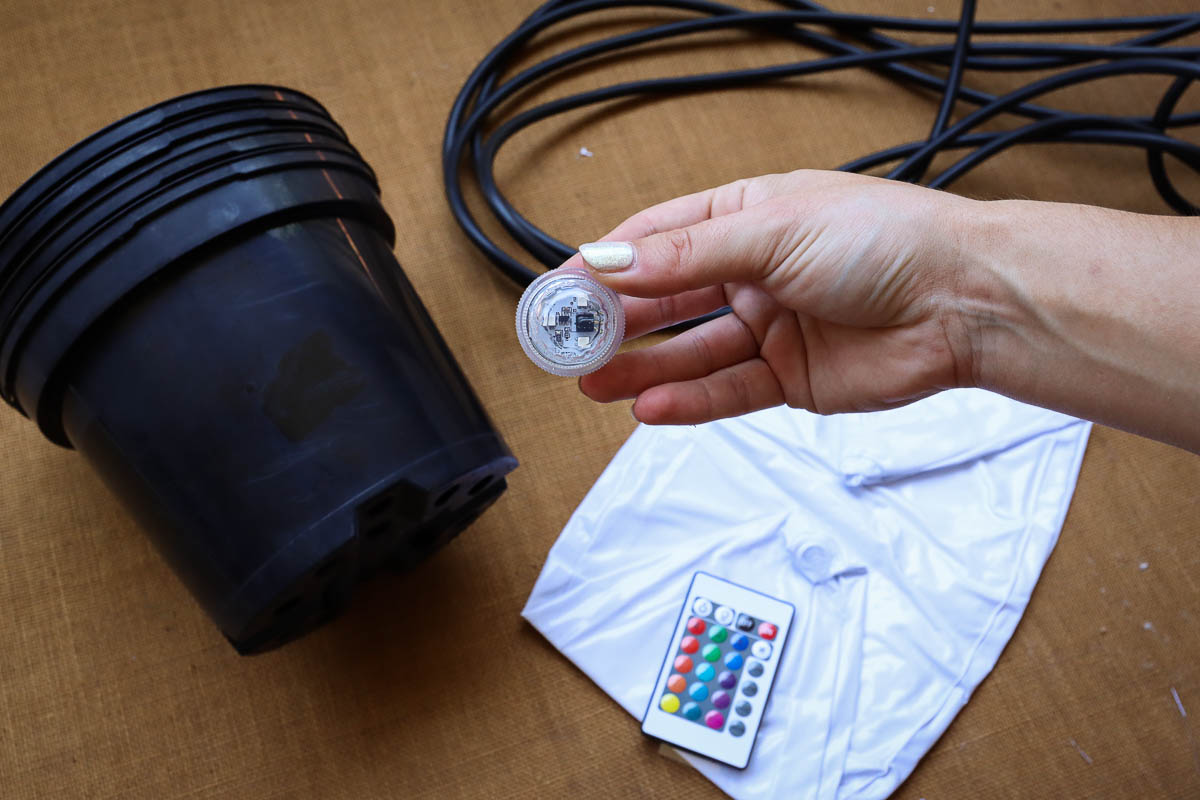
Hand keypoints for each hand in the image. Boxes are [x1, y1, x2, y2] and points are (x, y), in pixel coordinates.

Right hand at [567, 170, 977, 424]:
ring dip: (640, 368)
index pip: (657, 239)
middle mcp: (753, 272)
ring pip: (689, 351)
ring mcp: (770, 327)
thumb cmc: (888, 241)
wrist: (966, 302)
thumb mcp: (773, 232)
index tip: (559, 288)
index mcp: (747, 218)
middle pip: (666, 299)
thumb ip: (687, 255)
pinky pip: (727, 391)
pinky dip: (688, 400)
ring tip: (591, 382)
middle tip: (566, 345)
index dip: (605, 264)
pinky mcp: (791, 378)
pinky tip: (647, 406)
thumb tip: (609, 259)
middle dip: (615, 322)